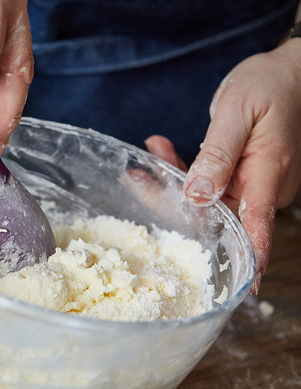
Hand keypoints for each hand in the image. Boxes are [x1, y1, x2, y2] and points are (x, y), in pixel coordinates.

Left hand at [145, 38, 300, 290]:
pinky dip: (183, 170)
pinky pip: (209, 182)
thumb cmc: (270, 85)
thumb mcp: (239, 112)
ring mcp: (254, 183)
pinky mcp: (243, 177)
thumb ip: (218, 153)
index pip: (255, 225)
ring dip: (172, 181)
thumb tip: (198, 194)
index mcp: (268, 174)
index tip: (236, 285)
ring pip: (205, 198)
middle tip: (136, 180)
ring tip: (145, 159)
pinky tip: (161, 149)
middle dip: (171, 202)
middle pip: (214, 212)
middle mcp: (263, 186)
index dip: (244, 256)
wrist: (290, 70)